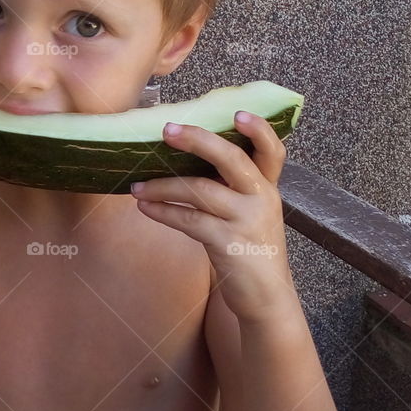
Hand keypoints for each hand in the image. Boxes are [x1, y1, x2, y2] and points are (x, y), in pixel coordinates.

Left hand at [130, 111, 298, 323]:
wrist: (266, 299)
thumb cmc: (249, 249)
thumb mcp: (250, 213)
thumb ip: (231, 187)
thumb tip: (184, 159)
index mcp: (267, 187)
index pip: (272, 151)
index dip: (259, 130)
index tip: (237, 112)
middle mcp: (262, 198)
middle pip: (232, 158)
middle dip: (198, 140)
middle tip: (167, 130)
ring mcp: (247, 221)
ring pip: (200, 190)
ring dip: (163, 186)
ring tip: (137, 186)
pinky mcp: (229, 244)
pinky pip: (189, 220)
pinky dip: (163, 212)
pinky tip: (145, 207)